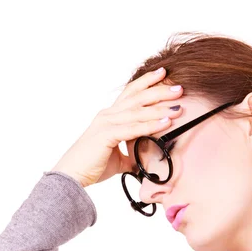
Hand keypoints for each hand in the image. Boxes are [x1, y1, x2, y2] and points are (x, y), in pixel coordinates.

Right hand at [51, 67, 182, 187]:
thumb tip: (146, 157)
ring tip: (178, 104)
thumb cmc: (92, 165)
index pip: (131, 93)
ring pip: (138, 111)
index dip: (147, 82)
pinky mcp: (106, 135)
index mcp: (109, 116)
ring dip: (160, 107)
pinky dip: (151, 125)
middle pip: (137, 97)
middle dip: (159, 90)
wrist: (72, 176)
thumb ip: (131, 152)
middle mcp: (108, 115)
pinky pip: (133, 128)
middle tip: (179, 87)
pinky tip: (166, 122)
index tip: (164, 74)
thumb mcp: (118, 157)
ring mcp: (106, 123)